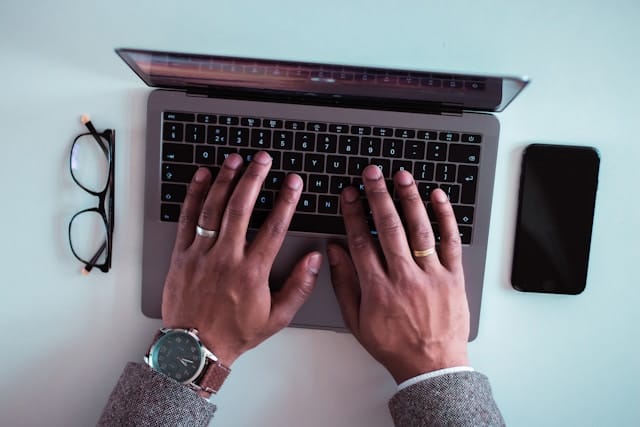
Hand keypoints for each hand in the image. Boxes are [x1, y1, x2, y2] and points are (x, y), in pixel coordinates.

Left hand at [162, 152, 322, 366]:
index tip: (293, 182)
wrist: (194, 348)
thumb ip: (299, 287)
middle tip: (262, 159)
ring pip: (214, 208)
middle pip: (242, 208)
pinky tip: (203, 178)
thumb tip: (314, 260)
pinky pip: (187, 219)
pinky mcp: (181, 255)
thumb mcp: (276, 318)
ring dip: (226, 180)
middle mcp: (226, 258)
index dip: (286, 200)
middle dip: (254, 178)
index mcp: (252, 273)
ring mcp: (201, 254)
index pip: (274, 227)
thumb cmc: (235, 333)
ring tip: (235, 160)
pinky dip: (195, 195)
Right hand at [328, 165, 469, 382]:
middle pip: (389, 228)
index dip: (353, 214)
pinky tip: (437, 197)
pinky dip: (445, 217)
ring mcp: (431, 276)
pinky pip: (450, 242)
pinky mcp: (453, 277)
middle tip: (371, 174)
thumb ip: (344, 283)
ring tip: (401, 176)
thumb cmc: (392, 345)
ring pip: (419, 229)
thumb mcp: (357, 320)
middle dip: (377, 196)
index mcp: (378, 288)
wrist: (431, 366)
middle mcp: (404, 278)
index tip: (350, 194)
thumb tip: (335, 251)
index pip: (361, 241)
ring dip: (409, 199)